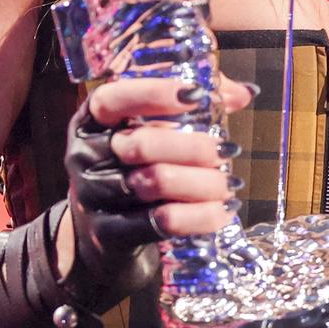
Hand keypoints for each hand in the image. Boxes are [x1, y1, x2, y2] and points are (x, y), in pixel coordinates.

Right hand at [63, 74, 253, 304]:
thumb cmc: (137, 167)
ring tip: (231, 182)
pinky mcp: (109, 233)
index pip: (111, 100)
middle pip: (140, 145)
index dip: (152, 94)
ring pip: (155, 182)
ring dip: (203, 182)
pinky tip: (223, 210)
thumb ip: (193, 103)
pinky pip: (162, 221)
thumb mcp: (152, 130)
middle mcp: (85, 155)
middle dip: (193, 147)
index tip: (196, 94)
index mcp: (91, 121)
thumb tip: (244, 93)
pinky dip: (200, 215)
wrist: (106, 234)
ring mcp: (93, 196)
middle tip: (227, 150)